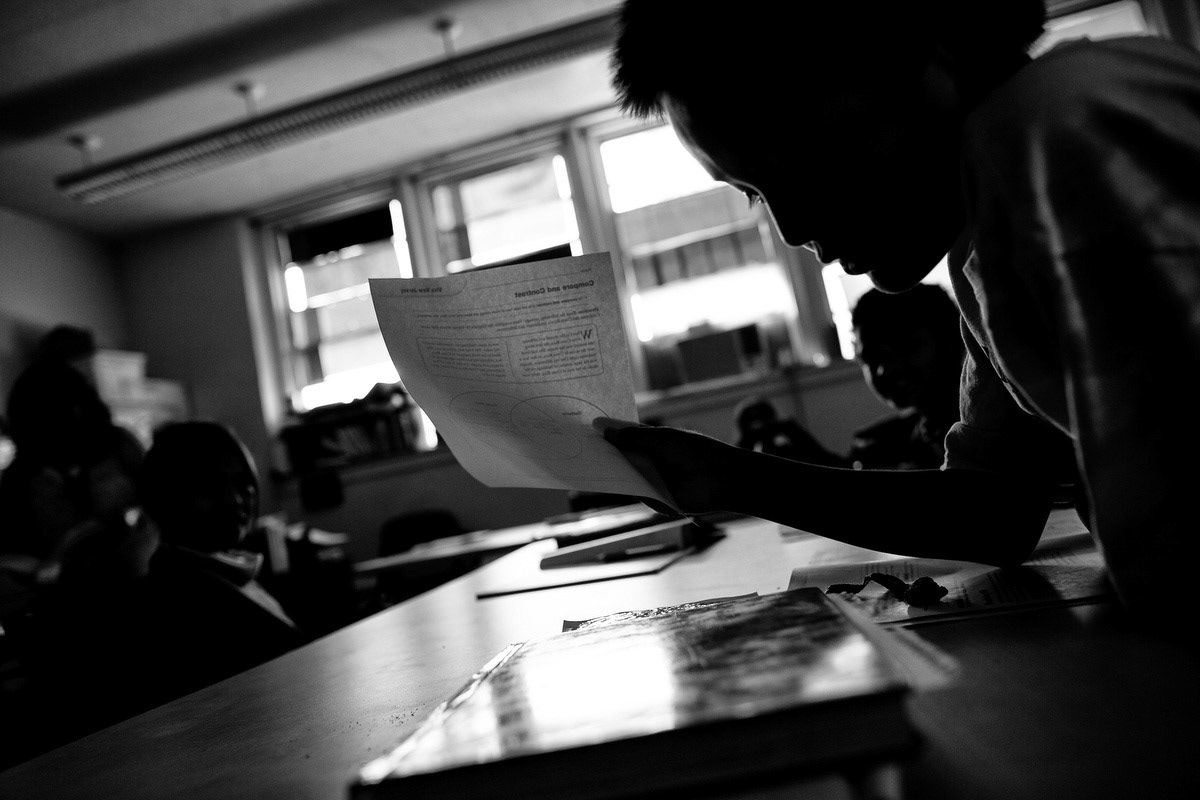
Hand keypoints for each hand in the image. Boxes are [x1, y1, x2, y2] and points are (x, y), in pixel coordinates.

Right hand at [594, 418, 746, 515]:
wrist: (722, 479)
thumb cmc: (696, 452)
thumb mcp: (661, 439)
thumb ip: (631, 436)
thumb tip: (602, 428)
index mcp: (653, 442)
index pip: (624, 436)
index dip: (607, 432)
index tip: (585, 425)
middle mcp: (650, 461)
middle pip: (620, 456)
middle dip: (602, 451)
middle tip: (575, 443)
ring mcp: (651, 480)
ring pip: (623, 475)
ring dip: (607, 469)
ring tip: (583, 459)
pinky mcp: (654, 499)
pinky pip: (633, 492)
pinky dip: (620, 486)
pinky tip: (604, 478)